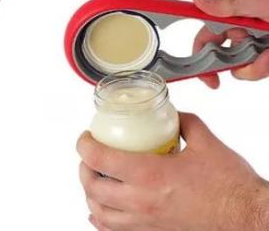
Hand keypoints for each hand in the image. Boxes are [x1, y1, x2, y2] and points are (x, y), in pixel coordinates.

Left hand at [78, 113, 268, 229]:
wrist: (250, 219)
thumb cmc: (232, 187)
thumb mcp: (206, 143)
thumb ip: (183, 123)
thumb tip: (170, 114)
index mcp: (150, 175)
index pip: (98, 159)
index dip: (84, 144)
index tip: (86, 136)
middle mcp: (142, 202)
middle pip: (92, 187)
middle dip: (84, 168)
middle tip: (89, 155)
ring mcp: (147, 223)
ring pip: (100, 212)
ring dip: (90, 194)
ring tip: (94, 180)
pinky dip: (101, 221)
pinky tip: (101, 212)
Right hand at [192, 0, 268, 87]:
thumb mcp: (264, 1)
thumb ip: (231, 2)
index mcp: (238, 11)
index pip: (206, 30)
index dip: (198, 49)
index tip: (197, 70)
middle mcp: (247, 28)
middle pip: (225, 54)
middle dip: (235, 64)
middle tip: (238, 71)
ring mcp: (262, 44)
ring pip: (248, 67)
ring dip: (259, 66)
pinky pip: (263, 69)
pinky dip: (267, 66)